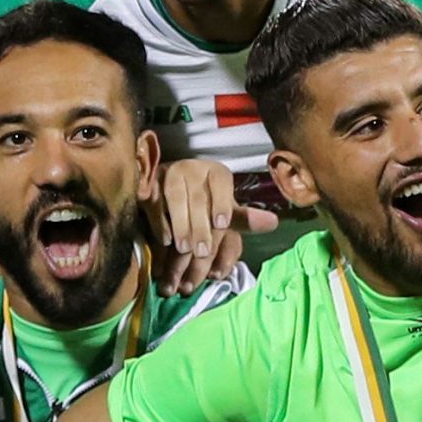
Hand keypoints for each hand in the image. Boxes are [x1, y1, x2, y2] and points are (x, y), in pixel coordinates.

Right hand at [149, 159, 279, 294]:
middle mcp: (193, 169)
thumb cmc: (204, 206)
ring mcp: (169, 173)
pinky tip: (165, 240)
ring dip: (180, 225)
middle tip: (201, 252)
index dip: (221, 203)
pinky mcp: (148, 183)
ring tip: (183, 249)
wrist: (171, 191)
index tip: (221, 224)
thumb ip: (245, 220)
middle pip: (197, 197)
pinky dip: (158, 222)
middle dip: (199, 227)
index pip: (221, 184)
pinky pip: (152, 201)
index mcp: (216, 173)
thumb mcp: (225, 212)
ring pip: (175, 197)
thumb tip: (273, 223)